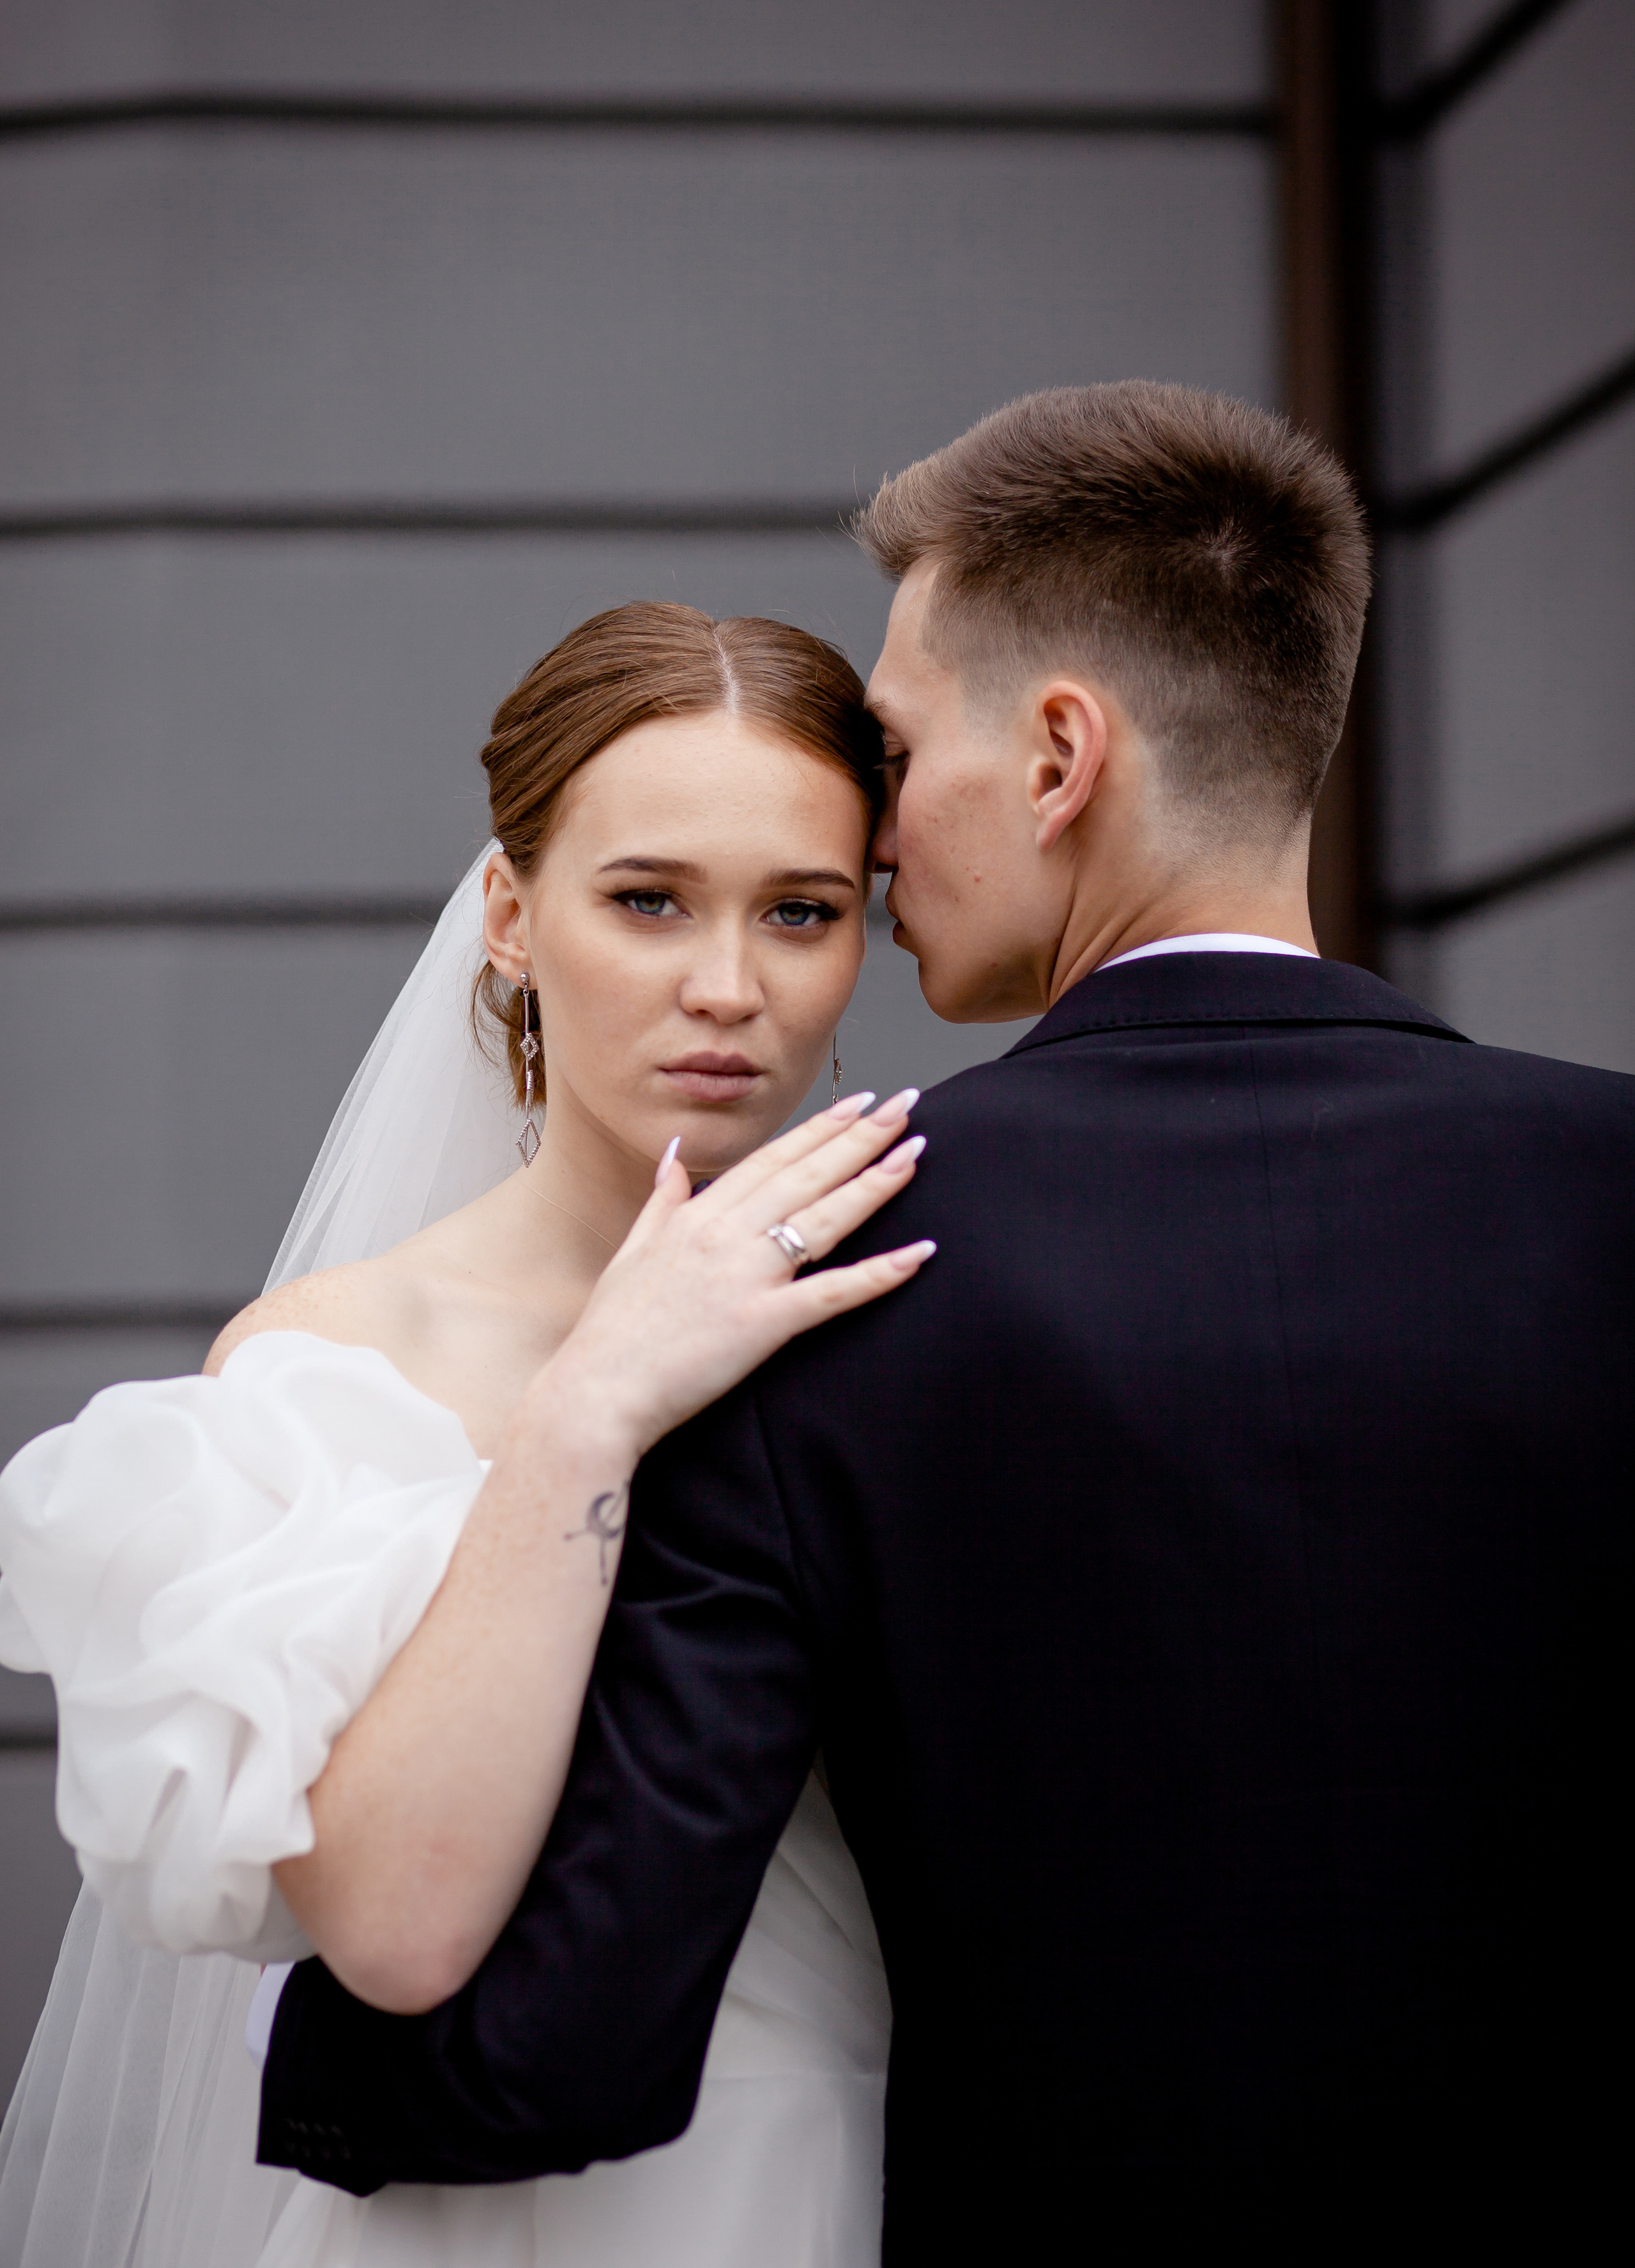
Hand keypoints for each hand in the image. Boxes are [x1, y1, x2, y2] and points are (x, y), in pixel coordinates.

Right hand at [532, 1090, 933, 1460]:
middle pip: (806, 1175)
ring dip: (875, 1183)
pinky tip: (919, 1254)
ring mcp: (745, 1277)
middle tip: (907, 1105)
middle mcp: (725, 1235)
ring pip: (824, 1218)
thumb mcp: (631, 1251)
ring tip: (916, 1151)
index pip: (771, 1159)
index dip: (818, 1129)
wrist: (594, 1394)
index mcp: (697, 1217)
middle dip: (860, 1136)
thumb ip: (661, 1200)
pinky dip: (878, 1274)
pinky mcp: (761, 1324)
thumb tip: (674, 1155)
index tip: (857, 1102)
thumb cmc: (611, 1332)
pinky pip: (831, 1293)